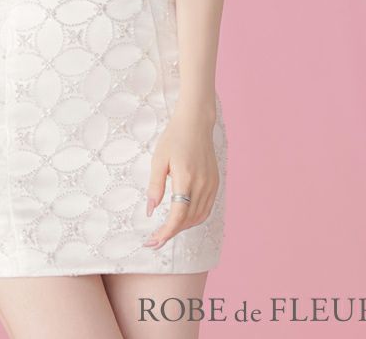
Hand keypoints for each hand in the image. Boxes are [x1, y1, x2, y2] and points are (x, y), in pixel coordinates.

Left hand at [143, 106, 218, 249]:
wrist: (195, 123)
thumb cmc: (174, 138)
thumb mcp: (158, 160)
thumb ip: (155, 186)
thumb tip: (150, 211)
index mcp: (185, 178)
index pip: (178, 216)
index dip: (165, 232)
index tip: (153, 242)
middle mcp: (202, 184)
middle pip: (188, 220)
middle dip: (171, 233)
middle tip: (154, 239)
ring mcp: (211, 184)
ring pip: (198, 217)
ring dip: (183, 227)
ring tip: (166, 230)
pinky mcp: (215, 183)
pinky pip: (206, 208)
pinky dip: (194, 218)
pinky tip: (182, 218)